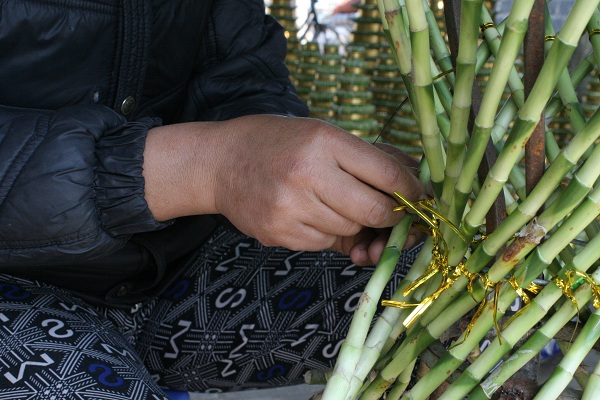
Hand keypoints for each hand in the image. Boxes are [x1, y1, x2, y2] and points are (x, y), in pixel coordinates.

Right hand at [143, 115, 424, 263]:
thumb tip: (413, 183)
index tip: (418, 196)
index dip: (410, 190)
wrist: (219, 163)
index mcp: (322, 141)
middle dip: (389, 215)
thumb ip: (366, 158)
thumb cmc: (276, 143)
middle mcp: (307, 174)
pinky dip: (327, 233)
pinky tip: (308, 213)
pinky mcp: (278, 233)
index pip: (386, 173)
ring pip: (350, 230)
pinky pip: (324, 243)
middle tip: (385, 209)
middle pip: (374, 210)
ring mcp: (290, 208)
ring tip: (331, 201)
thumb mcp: (321, 133)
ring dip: (353, 222)